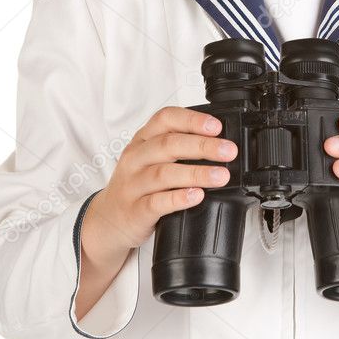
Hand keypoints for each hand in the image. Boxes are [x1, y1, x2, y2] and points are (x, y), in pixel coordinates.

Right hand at [86, 106, 237, 256]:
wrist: (109, 219)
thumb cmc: (137, 184)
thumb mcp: (151, 158)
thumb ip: (178, 147)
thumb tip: (220, 143)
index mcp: (142, 140)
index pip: (165, 119)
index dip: (192, 120)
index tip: (216, 127)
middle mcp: (136, 158)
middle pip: (168, 145)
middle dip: (202, 146)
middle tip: (229, 151)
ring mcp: (132, 184)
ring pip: (164, 173)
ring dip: (196, 173)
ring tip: (221, 176)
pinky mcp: (135, 210)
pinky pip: (157, 202)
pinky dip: (179, 198)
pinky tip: (196, 196)